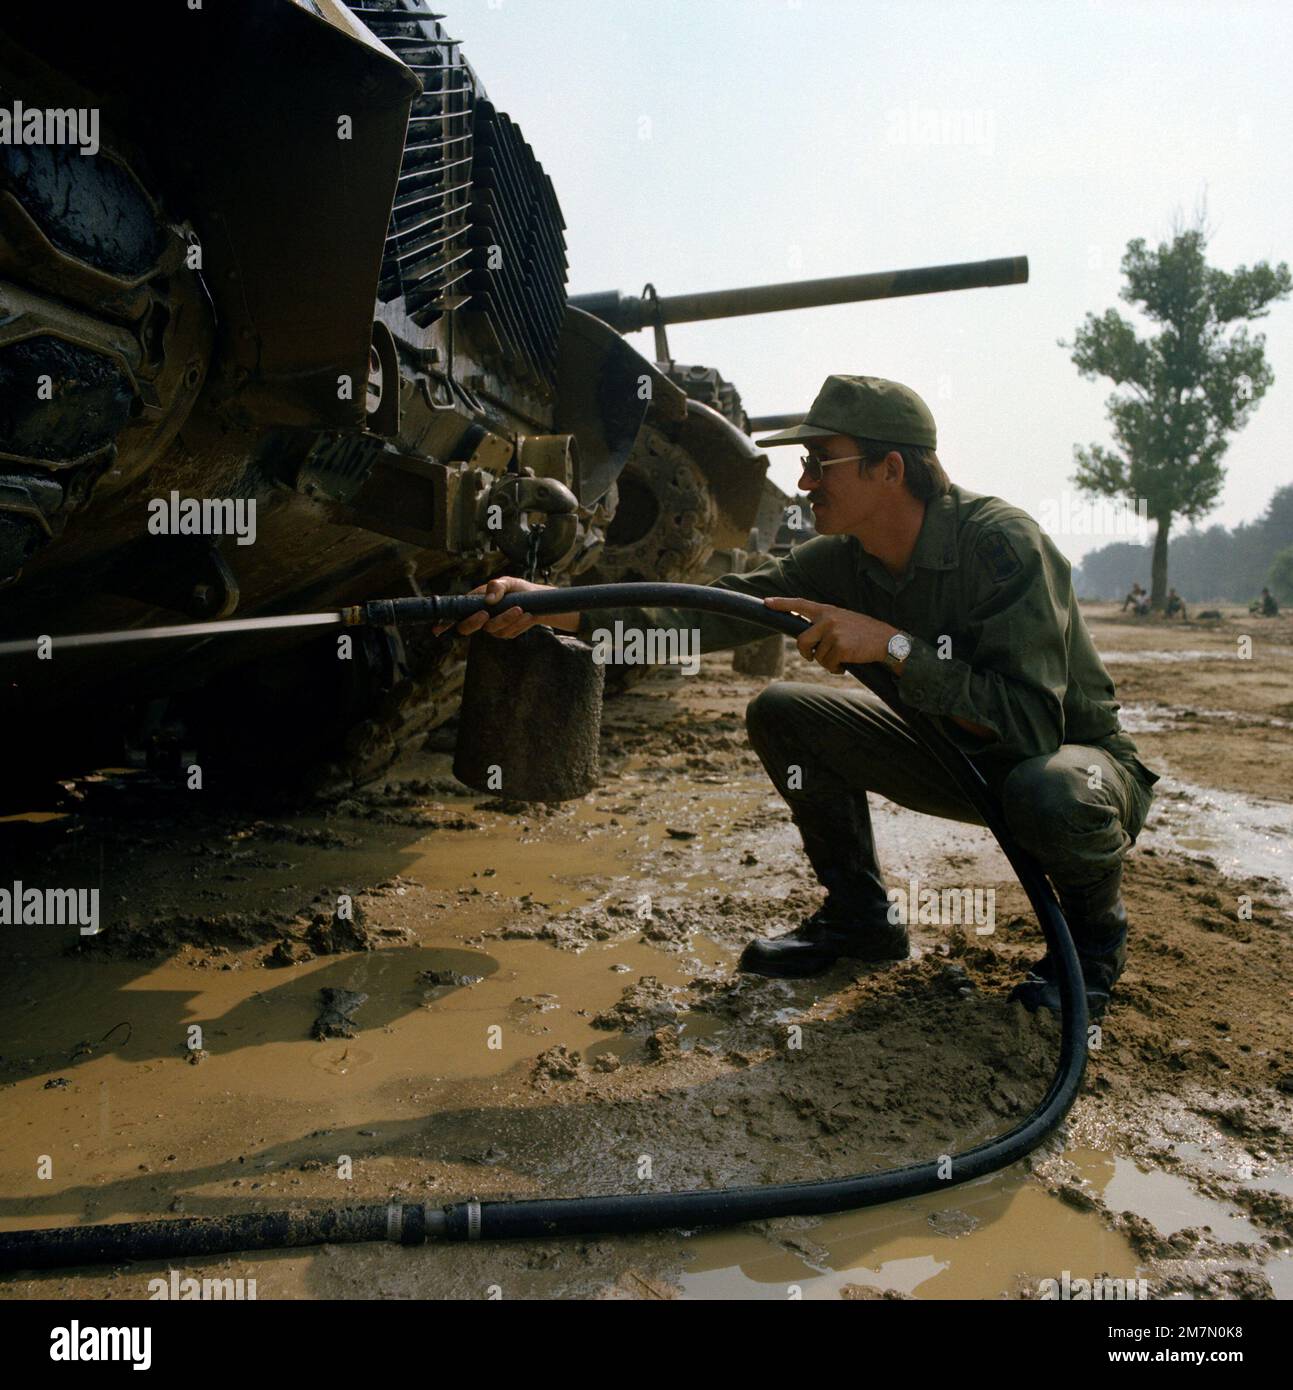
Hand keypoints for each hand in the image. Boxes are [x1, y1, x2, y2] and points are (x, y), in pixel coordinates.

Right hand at [432, 576, 556, 638]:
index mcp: (474, 602)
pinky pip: (508, 633)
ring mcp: (492, 627)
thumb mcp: (509, 582)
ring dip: (506, 619)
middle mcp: (480, 617)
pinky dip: (518, 624)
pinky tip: (527, 615)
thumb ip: (497, 586)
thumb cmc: (518, 589)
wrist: (537, 601)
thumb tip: (488, 600)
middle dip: (474, 622)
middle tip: (486, 613)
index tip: (437, 629)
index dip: (444, 623)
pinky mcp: (505, 633)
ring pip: (493, 630)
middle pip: (466, 627)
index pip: (455, 614)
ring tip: (521, 608)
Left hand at [763, 596, 897, 673]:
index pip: (800, 604)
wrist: (887, 641)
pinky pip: (829, 665)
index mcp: (827, 611)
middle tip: (813, 657)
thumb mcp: (843, 620)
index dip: (782, 604)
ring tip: (843, 658)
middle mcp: (828, 619)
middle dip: (806, 654)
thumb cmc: (863, 633)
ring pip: (817, 657)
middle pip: (801, 642)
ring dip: (828, 663)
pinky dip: (836, 669)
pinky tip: (847, 664)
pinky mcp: (840, 647)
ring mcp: (833, 633)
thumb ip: (824, 624)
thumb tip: (805, 639)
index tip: (766, 602)